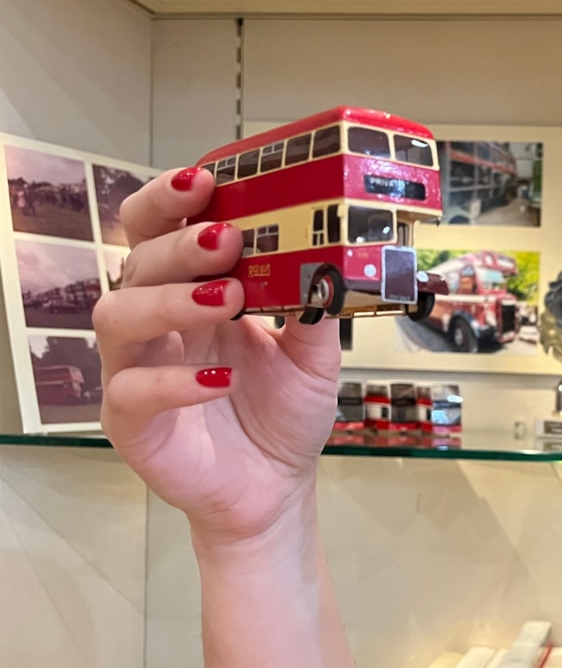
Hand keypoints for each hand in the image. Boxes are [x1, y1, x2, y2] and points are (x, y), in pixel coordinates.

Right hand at [93, 167, 341, 545]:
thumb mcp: (316, 355)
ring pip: (120, 316)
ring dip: (172, 299)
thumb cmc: (283, 414)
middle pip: (138, 262)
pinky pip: (133, 391)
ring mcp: (136, 369)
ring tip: (228, 298)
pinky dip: (174, 380)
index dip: (171, 201)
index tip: (205, 180)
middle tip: (226, 238)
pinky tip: (221, 378)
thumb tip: (335, 256)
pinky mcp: (131, 422)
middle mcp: (158, 323)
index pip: (161, 231)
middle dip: (179, 243)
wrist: (277, 487)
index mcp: (193, 292)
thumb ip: (317, 306)